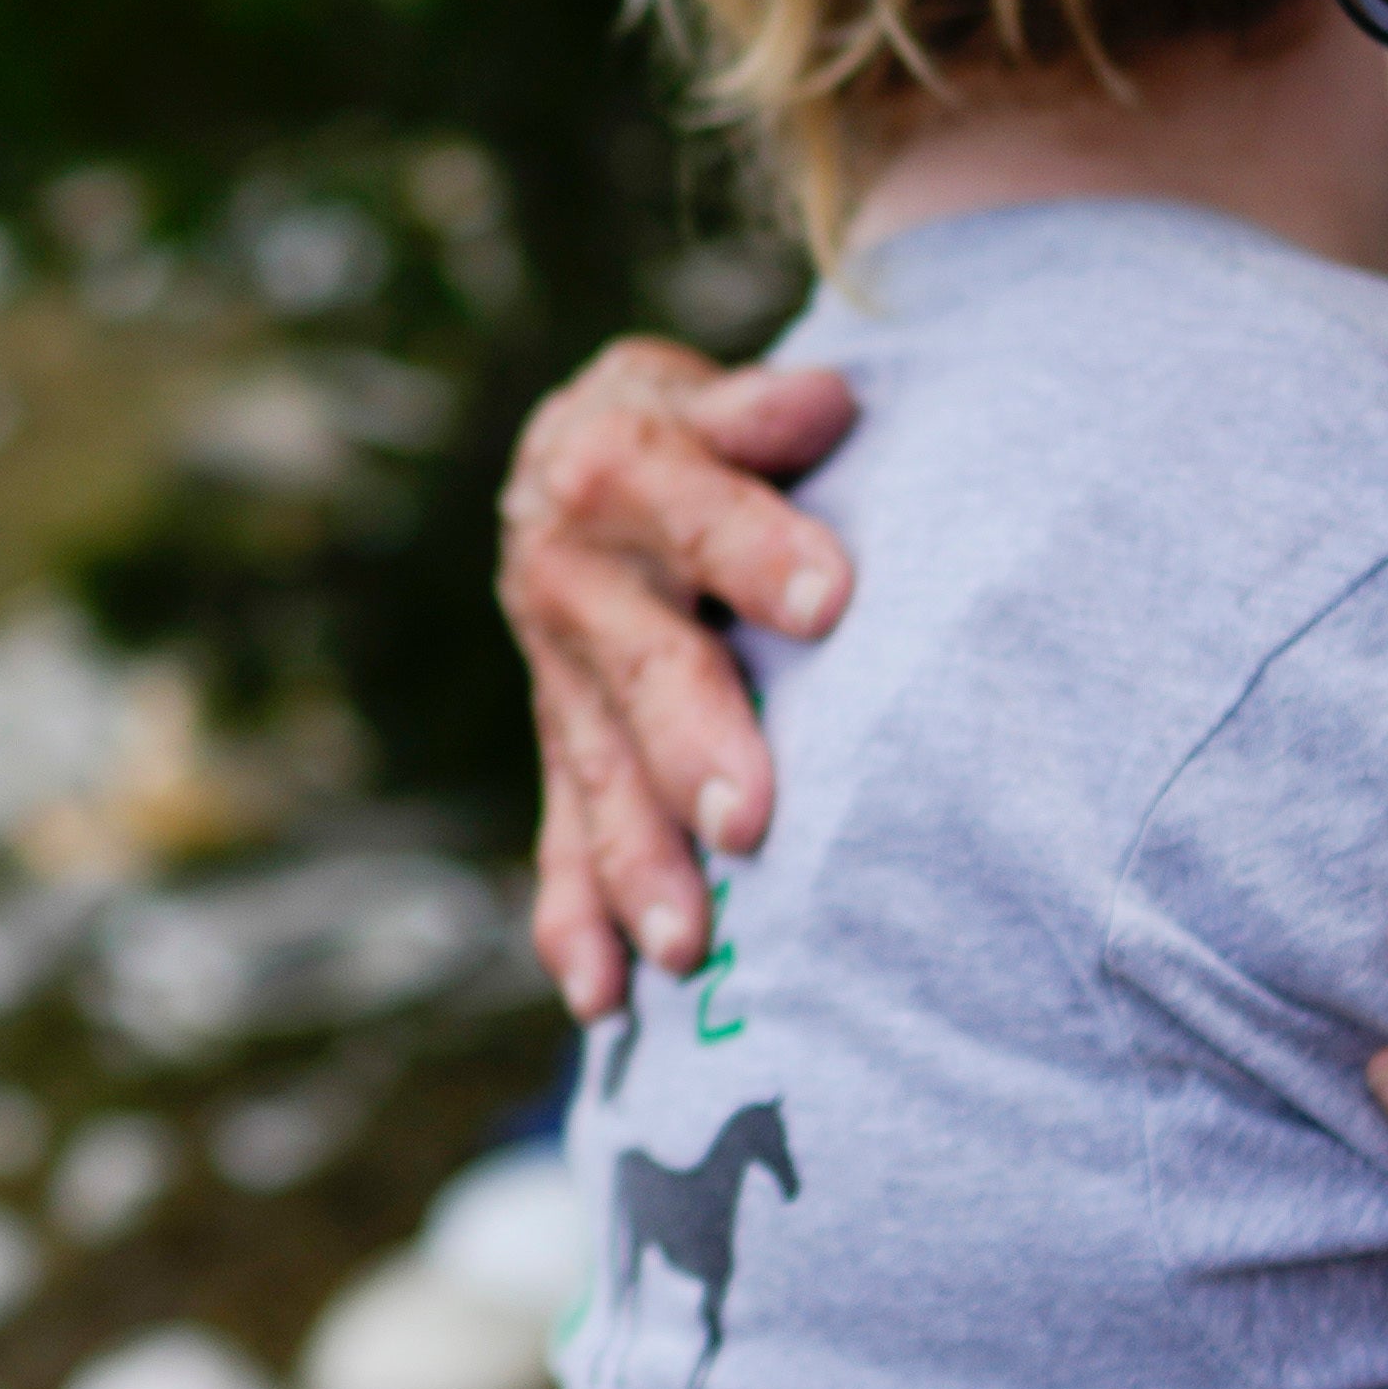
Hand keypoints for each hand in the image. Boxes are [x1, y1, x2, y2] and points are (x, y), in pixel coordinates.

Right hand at [495, 337, 858, 1014]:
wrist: (574, 460)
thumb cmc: (688, 426)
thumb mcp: (707, 392)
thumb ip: (762, 412)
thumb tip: (825, 402)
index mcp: (615, 470)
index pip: (690, 507)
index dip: (754, 548)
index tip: (829, 601)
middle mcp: (570, 578)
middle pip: (641, 664)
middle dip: (693, 744)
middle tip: (750, 822)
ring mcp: (558, 675)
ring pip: (600, 770)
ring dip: (637, 862)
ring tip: (685, 947)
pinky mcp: (561, 745)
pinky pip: (560, 833)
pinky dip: (574, 916)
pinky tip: (601, 996)